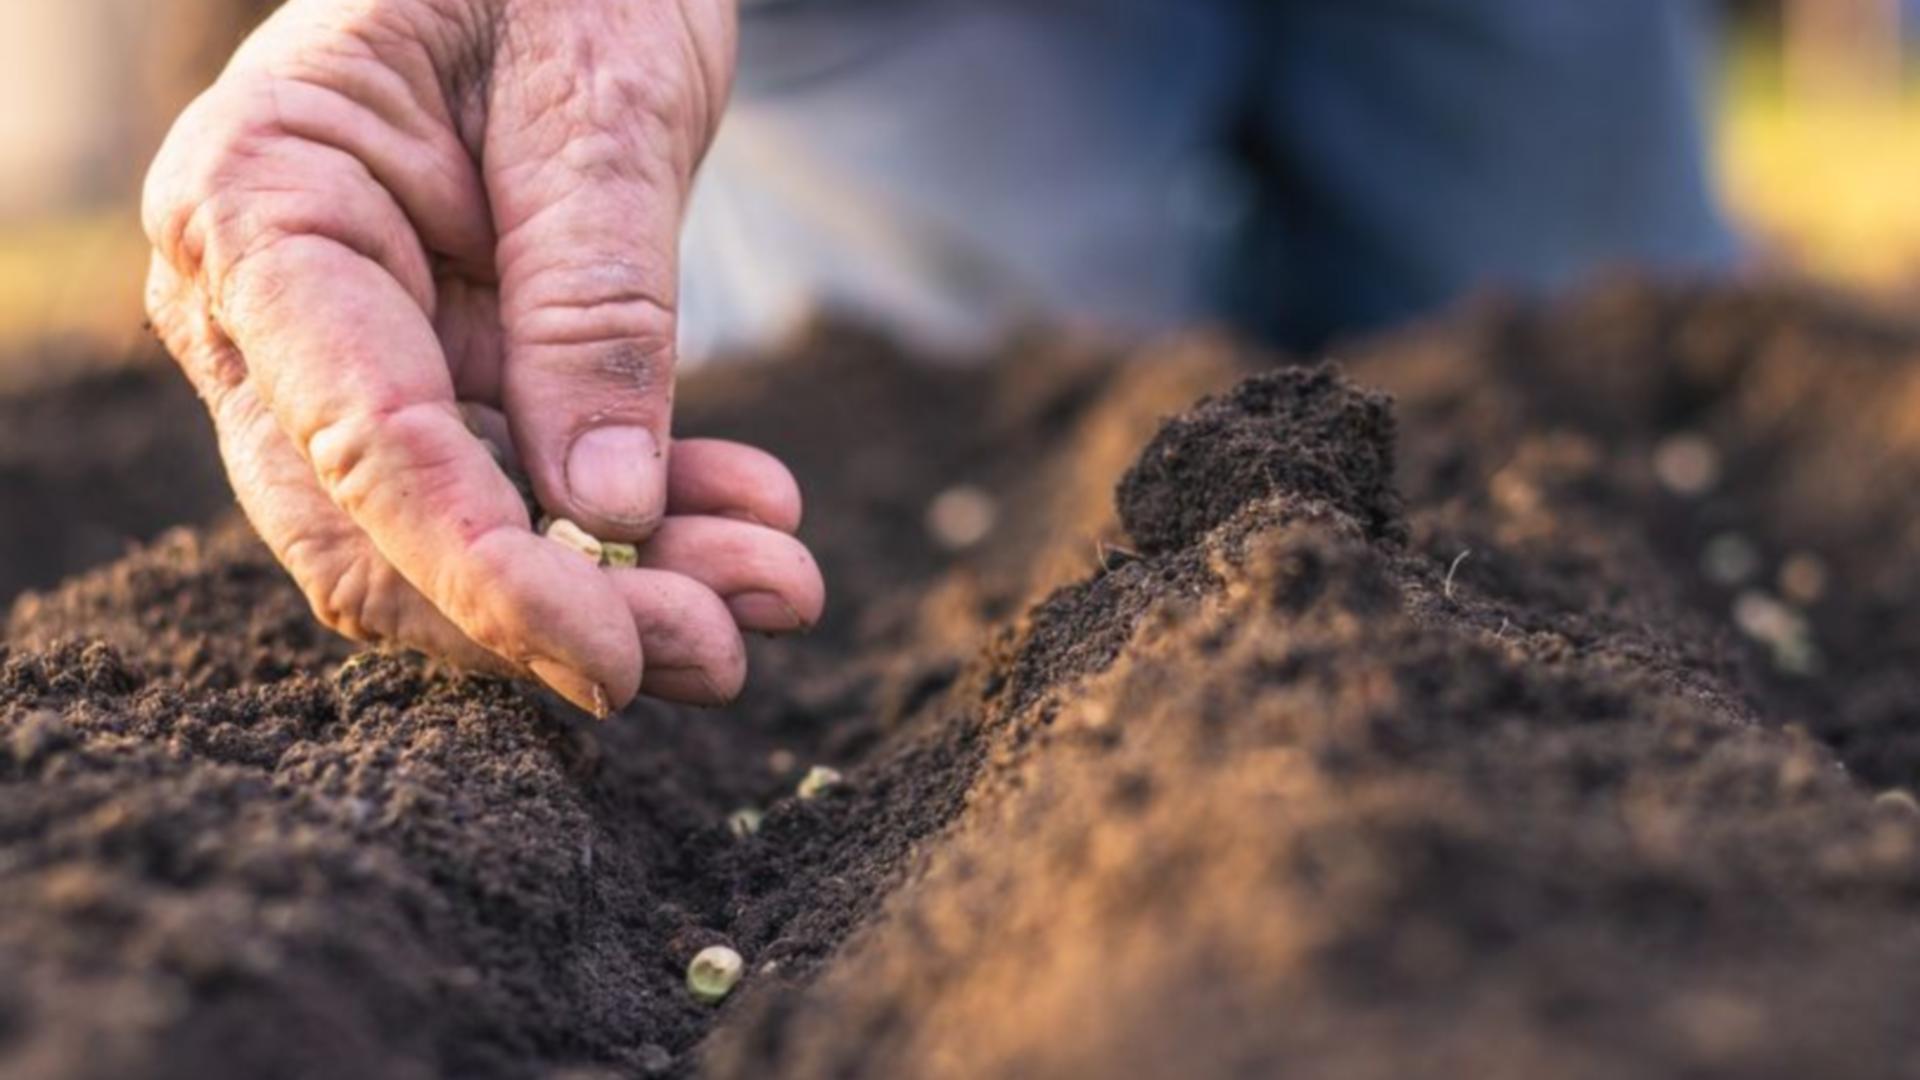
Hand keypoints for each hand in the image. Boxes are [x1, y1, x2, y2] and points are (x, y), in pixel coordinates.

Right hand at [143, 0, 822, 714]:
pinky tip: (754, 518)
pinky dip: (644, 525)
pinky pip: (525, 492)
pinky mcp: (441, 375)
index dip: (485, 577)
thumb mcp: (598, 102)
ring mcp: (350, 353)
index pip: (359, 444)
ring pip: (462, 539)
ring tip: (779, 585)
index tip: (617, 658)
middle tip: (729, 646)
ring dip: (626, 588)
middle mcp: (270, 306)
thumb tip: (606, 516)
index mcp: (264, 205)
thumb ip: (594, 302)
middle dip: (559, 616)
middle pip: (383, 535)